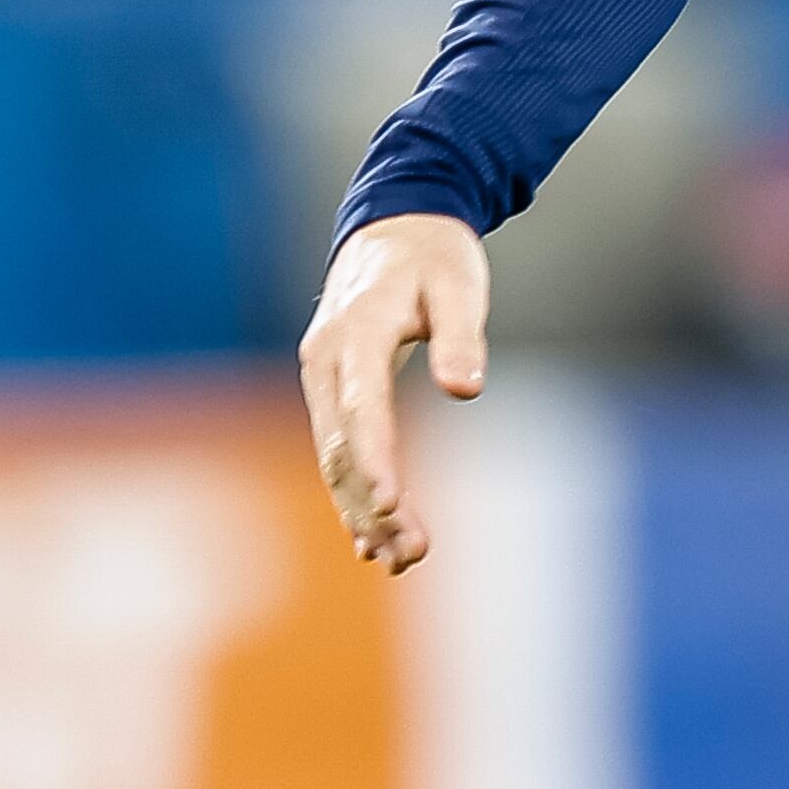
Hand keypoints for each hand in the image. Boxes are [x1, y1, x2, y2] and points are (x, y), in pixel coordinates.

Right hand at [297, 213, 489, 573]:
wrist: (394, 230)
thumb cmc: (435, 257)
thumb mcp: (459, 284)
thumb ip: (460, 335)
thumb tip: (466, 391)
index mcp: (357, 333)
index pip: (362, 407)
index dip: (376, 458)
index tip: (392, 504)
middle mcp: (327, 362)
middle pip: (343, 447)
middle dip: (372, 504)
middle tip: (412, 553)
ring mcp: (322, 379)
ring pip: (336, 458)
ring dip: (363, 510)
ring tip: (402, 557)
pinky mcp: (331, 392)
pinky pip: (338, 450)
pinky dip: (355, 492)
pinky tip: (373, 537)